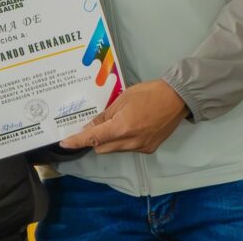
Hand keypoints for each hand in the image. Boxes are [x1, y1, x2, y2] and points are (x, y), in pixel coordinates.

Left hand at [60, 80, 188, 153]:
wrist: (177, 98)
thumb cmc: (148, 93)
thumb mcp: (122, 99)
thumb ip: (105, 115)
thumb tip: (90, 127)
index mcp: (122, 127)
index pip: (94, 138)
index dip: (77, 141)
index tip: (65, 143)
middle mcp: (130, 142)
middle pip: (102, 148)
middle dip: (94, 139)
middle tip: (93, 125)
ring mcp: (141, 147)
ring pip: (115, 149)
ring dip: (108, 140)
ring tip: (114, 123)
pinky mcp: (149, 149)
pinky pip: (128, 148)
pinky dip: (122, 140)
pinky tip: (129, 126)